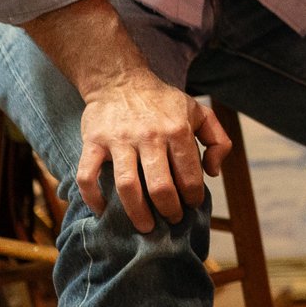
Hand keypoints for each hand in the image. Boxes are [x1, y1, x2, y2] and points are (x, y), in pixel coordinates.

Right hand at [74, 72, 230, 232]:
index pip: (189, 175)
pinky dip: (92, 197)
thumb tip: (213, 173)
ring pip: (127, 186)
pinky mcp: (93, 142)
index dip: (193, 197)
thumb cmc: (163, 102)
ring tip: (145, 226)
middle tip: (172, 219)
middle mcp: (149, 136)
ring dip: (137, 213)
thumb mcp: (199, 112)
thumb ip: (218, 140)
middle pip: (160, 186)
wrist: (120, 80)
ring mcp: (119, 140)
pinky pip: (87, 175)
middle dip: (170, 210)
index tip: (191, 205)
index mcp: (177, 130)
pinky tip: (102, 211)